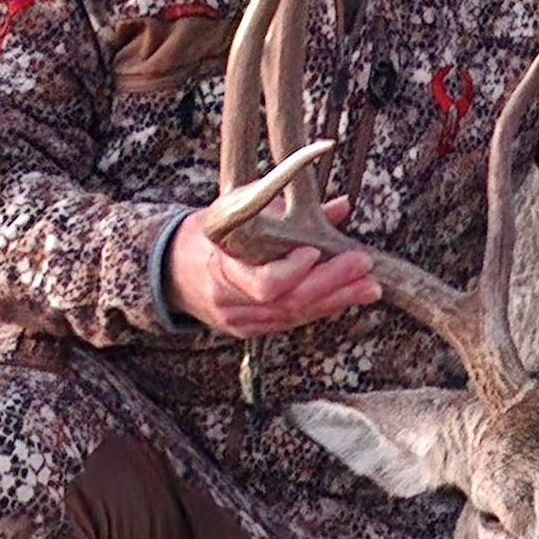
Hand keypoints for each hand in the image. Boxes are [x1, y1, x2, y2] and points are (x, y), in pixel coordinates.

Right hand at [171, 196, 379, 337]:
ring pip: (293, 317)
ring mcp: (239, 322)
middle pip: (288, 302)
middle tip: (363, 268)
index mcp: (220, 268)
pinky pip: (288, 322)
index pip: (263, 284)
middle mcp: (230, 302)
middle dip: (331, 285)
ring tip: (368, 287)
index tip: (315, 252)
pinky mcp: (248, 331)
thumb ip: (286, 211)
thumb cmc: (207, 235)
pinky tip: (344, 297)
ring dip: (335, 301)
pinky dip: (318, 308)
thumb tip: (339, 207)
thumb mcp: (237, 213)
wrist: (171, 271)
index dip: (293, 272)